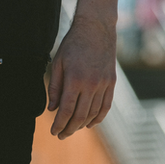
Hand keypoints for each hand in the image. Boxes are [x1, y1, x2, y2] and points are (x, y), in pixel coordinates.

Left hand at [47, 17, 116, 138]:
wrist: (96, 28)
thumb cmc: (73, 45)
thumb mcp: (58, 64)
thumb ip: (55, 88)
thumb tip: (52, 109)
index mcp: (75, 80)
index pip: (66, 110)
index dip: (59, 124)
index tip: (53, 132)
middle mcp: (91, 84)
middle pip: (80, 116)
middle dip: (69, 129)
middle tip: (61, 135)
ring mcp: (103, 84)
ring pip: (93, 113)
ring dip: (82, 125)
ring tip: (72, 129)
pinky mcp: (111, 82)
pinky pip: (106, 106)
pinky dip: (98, 118)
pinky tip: (90, 124)